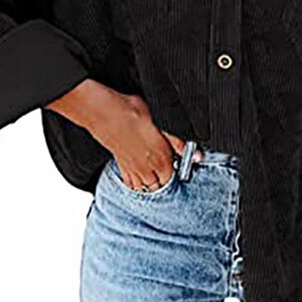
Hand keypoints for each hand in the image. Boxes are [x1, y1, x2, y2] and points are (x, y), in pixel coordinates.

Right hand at [47, 79, 200, 191]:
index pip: (173, 179)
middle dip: (166, 183)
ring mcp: (132, 169)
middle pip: (160, 188)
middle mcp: (146, 169)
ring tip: (157, 179)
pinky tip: (138, 179)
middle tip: (170, 174)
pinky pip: (130, 184)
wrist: (104, 113)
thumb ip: (179, 142)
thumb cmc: (131, 113)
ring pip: (145, 188)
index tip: (182, 168)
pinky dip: (135, 185)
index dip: (179, 174)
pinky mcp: (120, 164)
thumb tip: (197, 155)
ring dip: (152, 186)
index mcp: (160, 159)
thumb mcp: (162, 122)